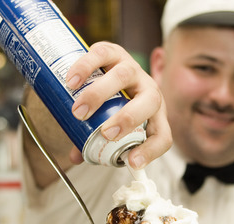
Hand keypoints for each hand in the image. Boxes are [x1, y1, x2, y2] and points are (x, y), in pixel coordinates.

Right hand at [66, 41, 171, 168]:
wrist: (110, 68)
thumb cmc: (112, 104)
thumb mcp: (109, 125)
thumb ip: (94, 141)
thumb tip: (75, 157)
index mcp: (154, 114)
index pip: (162, 135)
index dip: (150, 151)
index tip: (131, 163)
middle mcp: (148, 89)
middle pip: (149, 101)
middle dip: (128, 119)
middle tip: (105, 133)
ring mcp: (132, 68)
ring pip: (123, 76)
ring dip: (99, 95)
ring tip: (78, 111)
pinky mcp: (114, 52)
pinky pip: (102, 54)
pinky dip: (85, 67)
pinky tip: (71, 82)